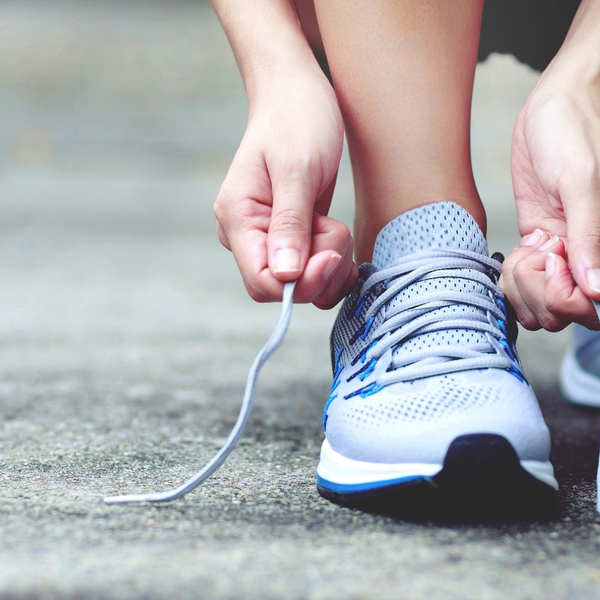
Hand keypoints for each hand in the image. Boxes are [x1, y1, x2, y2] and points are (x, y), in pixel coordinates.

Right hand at [214, 71, 356, 307]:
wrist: (298, 95)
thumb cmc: (295, 119)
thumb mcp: (297, 168)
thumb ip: (290, 223)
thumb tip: (286, 276)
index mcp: (238, 219)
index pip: (261, 282)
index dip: (299, 283)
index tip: (330, 255)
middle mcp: (249, 236)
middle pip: (283, 289)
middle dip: (319, 272)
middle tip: (336, 231)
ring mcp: (270, 239)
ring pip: (302, 285)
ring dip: (330, 267)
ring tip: (336, 226)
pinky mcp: (291, 238)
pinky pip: (312, 273)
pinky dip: (334, 266)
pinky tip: (341, 242)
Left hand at [501, 58, 599, 330]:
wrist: (552, 105)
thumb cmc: (573, 131)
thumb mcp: (582, 181)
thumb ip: (590, 235)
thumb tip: (597, 291)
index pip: (586, 303)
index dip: (563, 299)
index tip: (551, 265)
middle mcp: (584, 253)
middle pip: (559, 310)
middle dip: (539, 294)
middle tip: (536, 256)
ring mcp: (560, 250)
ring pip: (538, 299)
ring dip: (523, 288)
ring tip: (526, 254)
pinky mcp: (539, 238)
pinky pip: (524, 277)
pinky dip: (513, 277)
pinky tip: (516, 257)